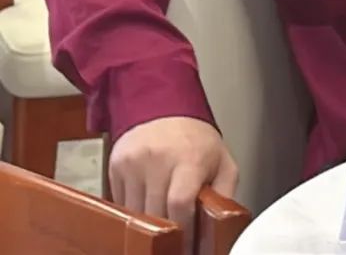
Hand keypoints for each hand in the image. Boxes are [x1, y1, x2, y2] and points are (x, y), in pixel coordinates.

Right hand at [109, 117, 238, 247]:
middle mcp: (159, 158)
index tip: (187, 242)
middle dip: (166, 229)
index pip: (180, 204)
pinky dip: (133, 209)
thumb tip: (221, 224)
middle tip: (176, 233)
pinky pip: (120, 203)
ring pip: (134, 212)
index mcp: (190, 158)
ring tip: (162, 214)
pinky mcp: (116, 165)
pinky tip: (147, 200)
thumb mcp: (223, 162)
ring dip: (148, 220)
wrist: (166, 109)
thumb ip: (225, 193)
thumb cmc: (197, 141)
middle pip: (155, 213)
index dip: (184, 229)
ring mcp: (134, 161)